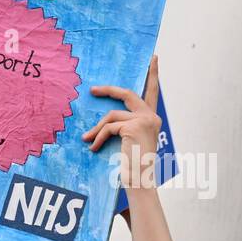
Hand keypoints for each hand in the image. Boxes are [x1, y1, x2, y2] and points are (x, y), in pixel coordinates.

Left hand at [82, 54, 161, 190]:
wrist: (140, 182)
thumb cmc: (133, 167)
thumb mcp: (129, 142)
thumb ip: (123, 127)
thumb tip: (102, 123)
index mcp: (152, 120)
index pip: (153, 92)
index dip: (153, 74)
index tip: (154, 58)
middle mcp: (152, 117)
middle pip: (127, 94)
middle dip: (108, 91)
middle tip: (93, 90)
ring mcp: (144, 120)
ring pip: (112, 115)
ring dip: (97, 128)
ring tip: (87, 139)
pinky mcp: (134, 126)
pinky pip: (109, 127)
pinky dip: (99, 137)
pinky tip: (93, 148)